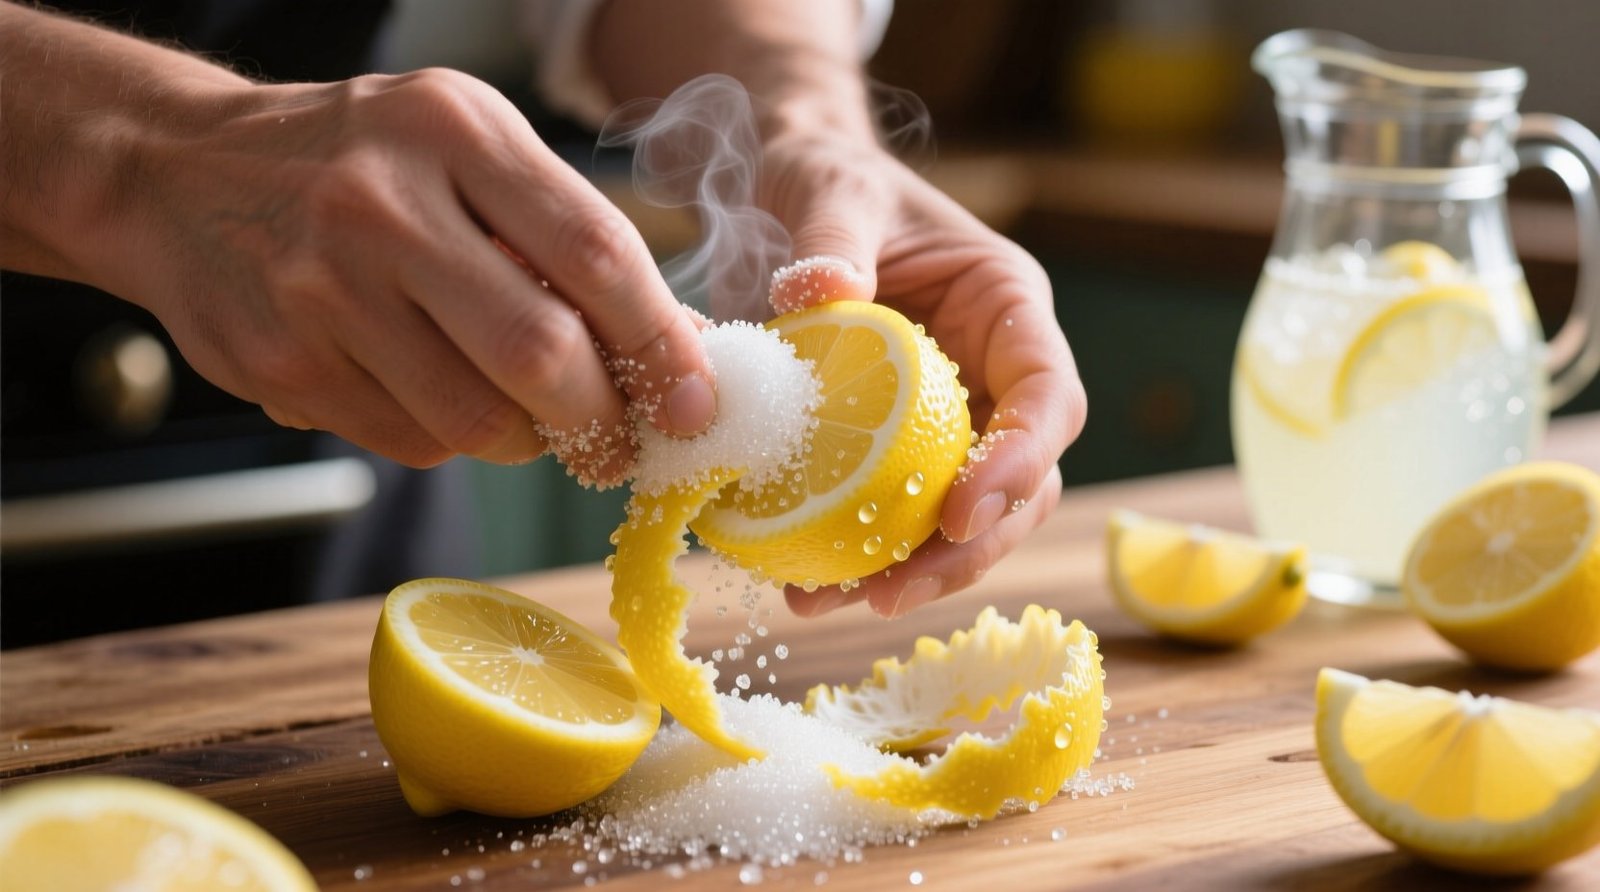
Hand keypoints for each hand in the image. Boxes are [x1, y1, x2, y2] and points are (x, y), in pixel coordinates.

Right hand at [127, 70, 722, 477]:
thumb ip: (565, 232)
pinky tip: (442, 397)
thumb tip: (680, 345)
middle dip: (602, 419)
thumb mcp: (464, 148)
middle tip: (621, 440)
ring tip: (535, 421)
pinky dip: (453, 440)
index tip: (698, 402)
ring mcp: (323, 288)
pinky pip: (411, 442)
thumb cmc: (359, 163)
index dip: (662, 343)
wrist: (177, 174)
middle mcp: (384, 204)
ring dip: (530, 442)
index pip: (595, 252)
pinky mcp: (283, 362)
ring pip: (475, 418)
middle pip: (539, 353)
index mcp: (455, 132)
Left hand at [764, 135, 1085, 617]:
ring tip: (830, 604)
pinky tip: (802, 585)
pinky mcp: (898, 447)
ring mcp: (952, 417)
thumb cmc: (832, 182)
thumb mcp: (831, 192)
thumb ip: (831, 239)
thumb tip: (817, 292)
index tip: (960, 512)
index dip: (1021, 462)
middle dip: (969, 548)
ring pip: (964, 517)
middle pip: (1022, 483)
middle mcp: (996, 374)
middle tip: (894, 594)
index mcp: (1011, 310)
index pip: (1048, 396)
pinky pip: (895, 512)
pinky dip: (860, 554)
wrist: (796, 197)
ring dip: (912, 571)